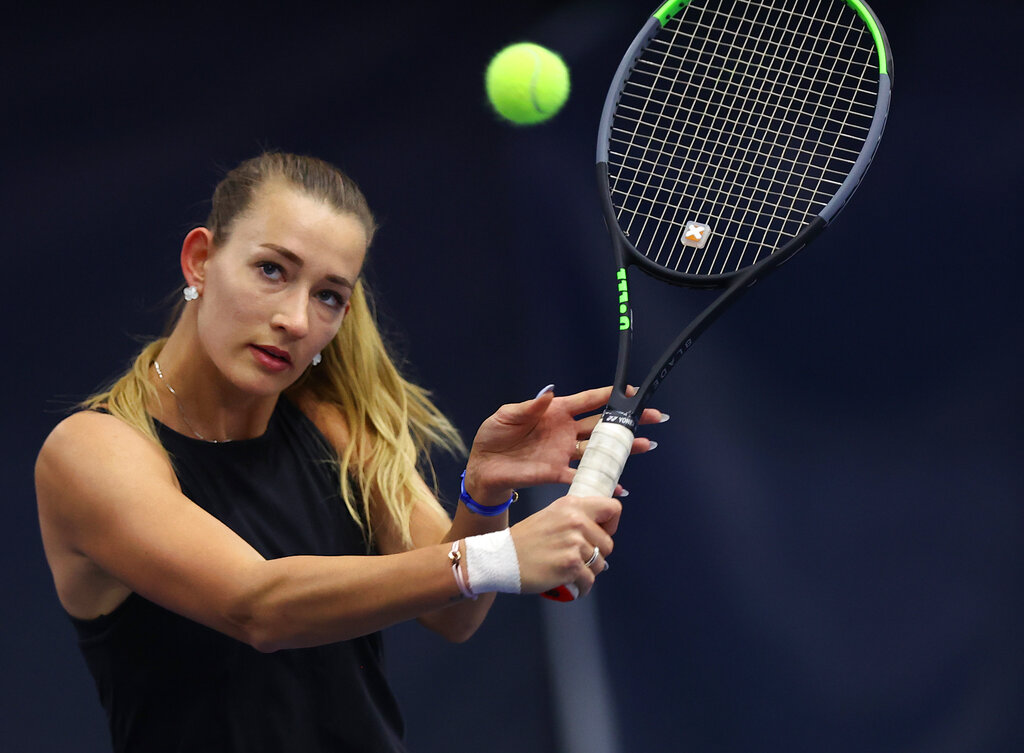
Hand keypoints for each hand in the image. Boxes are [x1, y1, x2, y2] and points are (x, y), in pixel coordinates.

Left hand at [463, 385, 663, 502]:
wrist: (484, 466)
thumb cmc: (493, 436)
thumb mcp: (507, 416)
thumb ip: (530, 406)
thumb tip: (549, 392)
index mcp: (555, 411)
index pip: (588, 401)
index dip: (610, 395)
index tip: (632, 392)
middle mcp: (565, 431)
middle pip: (602, 424)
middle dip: (627, 421)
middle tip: (652, 418)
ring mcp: (563, 452)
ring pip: (598, 449)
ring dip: (621, 449)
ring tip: (645, 445)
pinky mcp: (557, 472)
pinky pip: (582, 477)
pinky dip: (599, 480)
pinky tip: (619, 484)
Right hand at [510, 494, 619, 598]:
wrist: (502, 558)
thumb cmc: (525, 540)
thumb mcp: (551, 515)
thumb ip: (575, 517)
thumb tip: (600, 529)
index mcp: (572, 505)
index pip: (613, 508)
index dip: (611, 524)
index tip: (601, 534)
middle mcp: (576, 521)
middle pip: (607, 543)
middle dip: (596, 555)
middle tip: (578, 559)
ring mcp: (574, 544)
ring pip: (600, 564)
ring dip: (588, 572)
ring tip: (571, 572)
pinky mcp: (571, 565)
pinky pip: (589, 581)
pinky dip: (582, 587)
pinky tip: (571, 586)